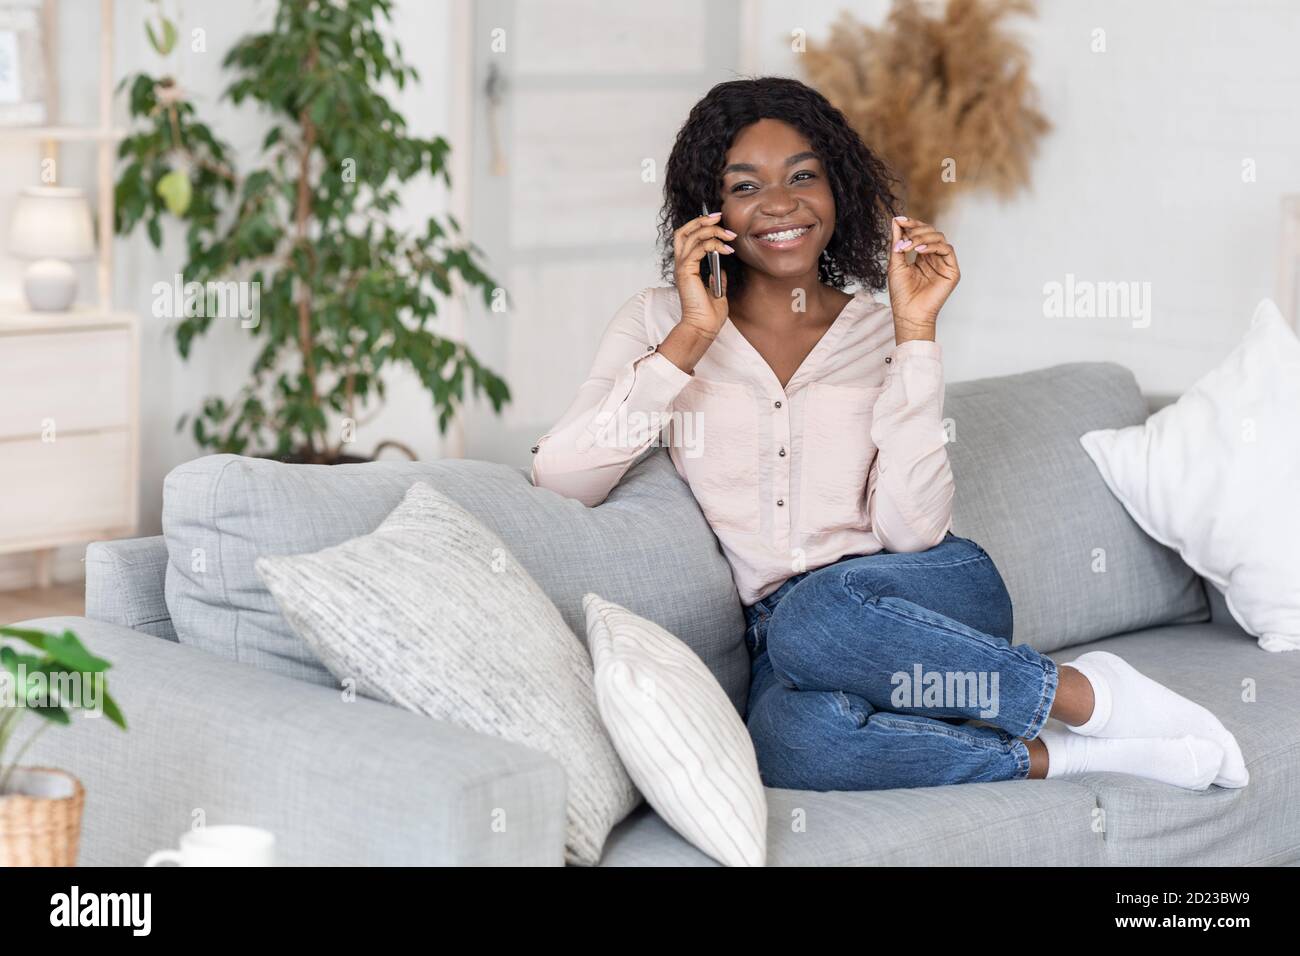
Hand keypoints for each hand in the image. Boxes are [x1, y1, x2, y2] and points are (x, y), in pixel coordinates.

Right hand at [673, 210, 733, 340]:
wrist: (703, 327)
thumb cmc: (709, 314)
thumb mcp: (718, 290)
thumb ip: (718, 276)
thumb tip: (722, 267)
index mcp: (687, 267)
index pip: (687, 237)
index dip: (700, 225)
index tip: (719, 221)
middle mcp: (681, 264)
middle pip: (684, 231)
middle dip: (702, 220)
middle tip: (719, 216)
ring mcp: (682, 267)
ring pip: (692, 236)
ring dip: (712, 231)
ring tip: (729, 235)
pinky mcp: (686, 271)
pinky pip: (698, 248)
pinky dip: (714, 245)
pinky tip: (727, 250)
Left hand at [886, 215, 959, 339]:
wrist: (908, 313)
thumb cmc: (901, 293)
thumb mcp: (895, 263)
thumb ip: (897, 242)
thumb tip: (895, 220)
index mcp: (922, 257)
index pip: (920, 234)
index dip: (911, 224)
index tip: (898, 219)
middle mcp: (934, 258)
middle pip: (931, 232)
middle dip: (916, 229)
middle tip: (905, 234)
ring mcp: (944, 264)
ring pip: (939, 238)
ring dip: (923, 237)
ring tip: (909, 245)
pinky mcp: (952, 271)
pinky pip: (947, 249)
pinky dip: (932, 246)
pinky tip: (919, 250)